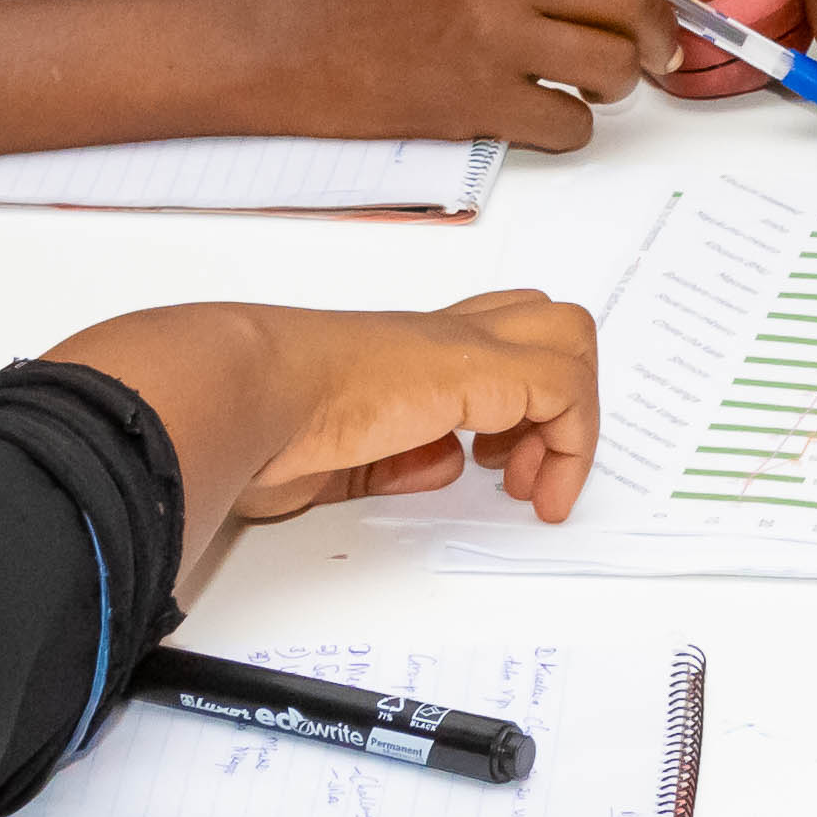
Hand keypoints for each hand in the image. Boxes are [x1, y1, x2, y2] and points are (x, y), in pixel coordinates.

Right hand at [235, 286, 601, 525]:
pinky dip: (571, 445)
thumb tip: (442, 462)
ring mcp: (463, 347)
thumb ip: (394, 462)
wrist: (244, 390)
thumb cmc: (260, 421)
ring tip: (531, 486)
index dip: (515, 400)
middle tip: (523, 469)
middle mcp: (441, 338)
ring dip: (571, 421)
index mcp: (405, 353)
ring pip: (570, 337)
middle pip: (545, 323)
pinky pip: (565, 388)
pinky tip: (539, 493)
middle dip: (560, 397)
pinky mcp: (477, 368)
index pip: (491, 338)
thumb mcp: (341, 461)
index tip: (492, 466)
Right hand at [278, 0, 667, 153]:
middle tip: (662, 52)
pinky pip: (569, 123)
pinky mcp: (477, 105)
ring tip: (600, 84)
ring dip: (621, 82)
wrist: (287, 52)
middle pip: (628, 0)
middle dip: (663, 32)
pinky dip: (574, 128)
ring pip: (611, 64)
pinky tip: (551, 119)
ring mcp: (493, 42)